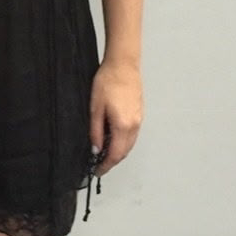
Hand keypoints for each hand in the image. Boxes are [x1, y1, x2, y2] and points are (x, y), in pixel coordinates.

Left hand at [89, 61, 141, 177]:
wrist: (123, 65)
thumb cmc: (108, 82)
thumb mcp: (95, 108)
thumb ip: (96, 131)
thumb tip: (96, 148)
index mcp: (123, 125)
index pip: (115, 154)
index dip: (106, 165)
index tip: (98, 171)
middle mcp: (134, 125)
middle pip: (125, 152)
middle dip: (112, 161)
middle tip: (99, 164)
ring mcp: (139, 119)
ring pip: (129, 144)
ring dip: (118, 152)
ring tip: (104, 153)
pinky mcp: (140, 113)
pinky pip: (132, 135)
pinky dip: (123, 142)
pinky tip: (113, 138)